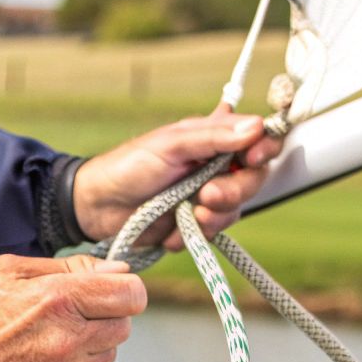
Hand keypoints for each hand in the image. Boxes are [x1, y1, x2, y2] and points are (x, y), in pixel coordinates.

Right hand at [0, 254, 145, 361]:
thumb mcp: (7, 272)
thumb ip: (68, 267)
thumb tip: (117, 269)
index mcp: (58, 299)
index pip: (131, 294)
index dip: (125, 289)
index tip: (110, 290)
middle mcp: (68, 339)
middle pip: (124, 325)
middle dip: (105, 316)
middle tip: (70, 315)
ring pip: (109, 353)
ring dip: (91, 344)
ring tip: (49, 339)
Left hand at [70, 106, 283, 251]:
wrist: (97, 207)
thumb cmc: (129, 165)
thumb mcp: (171, 145)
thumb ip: (213, 137)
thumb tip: (256, 126)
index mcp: (214, 138)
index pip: (258, 139)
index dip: (265, 148)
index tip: (253, 158)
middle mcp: (216, 166)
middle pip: (254, 179)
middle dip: (235, 191)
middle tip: (208, 195)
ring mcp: (206, 196)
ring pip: (235, 209)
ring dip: (214, 216)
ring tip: (187, 215)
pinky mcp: (195, 224)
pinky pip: (212, 233)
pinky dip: (193, 235)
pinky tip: (170, 231)